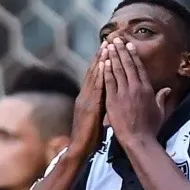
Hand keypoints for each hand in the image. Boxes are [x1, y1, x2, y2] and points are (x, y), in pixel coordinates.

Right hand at [71, 42, 107, 156]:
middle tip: (108, 40)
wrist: (80, 149)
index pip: (95, 76)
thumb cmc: (90, 137)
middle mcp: (85, 95)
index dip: (101, 62)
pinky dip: (100, 74)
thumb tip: (110, 101)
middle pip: (94, 71)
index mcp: (88, 98)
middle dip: (101, 55)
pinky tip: (104, 64)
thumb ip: (102, 107)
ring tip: (107, 45)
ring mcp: (86, 99)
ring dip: (100, 60)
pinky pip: (95, 86)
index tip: (108, 49)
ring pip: (93, 75)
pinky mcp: (88, 105)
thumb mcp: (97, 119)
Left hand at [103, 37, 171, 142]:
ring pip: (117, 70)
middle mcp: (136, 88)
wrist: (138, 139)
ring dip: (112, 56)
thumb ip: (162, 98)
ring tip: (108, 46)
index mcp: (147, 90)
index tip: (129, 46)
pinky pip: (109, 82)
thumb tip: (168, 89)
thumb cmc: (150, 128)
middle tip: (116, 39)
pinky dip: (106, 71)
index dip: (133, 55)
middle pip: (128, 65)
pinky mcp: (113, 100)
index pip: (139, 68)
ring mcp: (123, 93)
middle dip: (121, 50)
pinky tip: (103, 62)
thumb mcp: (160, 112)